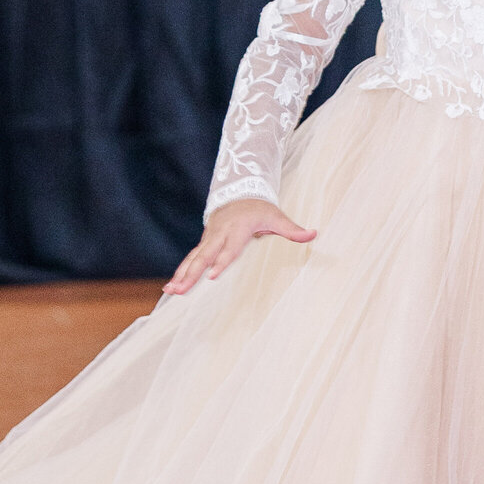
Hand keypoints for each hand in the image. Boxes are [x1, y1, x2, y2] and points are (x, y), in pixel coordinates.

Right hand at [164, 198, 315, 295]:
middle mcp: (220, 234)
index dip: (221, 261)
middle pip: (205, 256)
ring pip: (193, 258)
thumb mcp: (276, 216)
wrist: (239, 192)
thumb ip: (292, 229)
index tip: (212, 276)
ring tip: (170, 291)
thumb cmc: (259, 208)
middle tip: (181, 289)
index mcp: (237, 229)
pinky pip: (190, 258)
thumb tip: (314, 234)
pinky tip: (171, 288)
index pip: (229, 248)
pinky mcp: (204, 243)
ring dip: (181, 275)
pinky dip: (180, 272)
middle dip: (192, 273)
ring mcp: (209, 238)